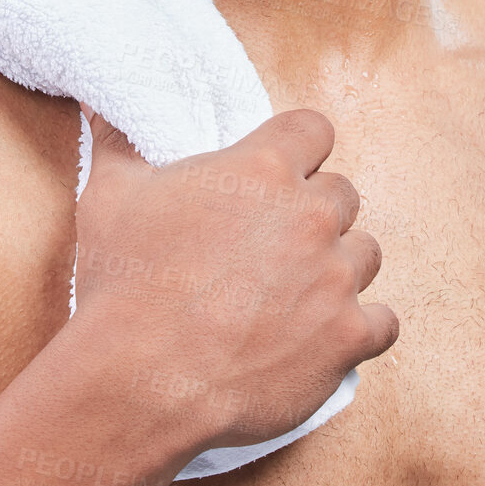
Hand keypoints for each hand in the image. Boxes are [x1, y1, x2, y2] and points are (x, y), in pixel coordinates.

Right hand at [73, 102, 397, 450]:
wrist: (141, 378)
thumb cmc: (126, 282)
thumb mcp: (110, 194)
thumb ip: (116, 140)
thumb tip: (100, 106)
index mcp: (262, 168)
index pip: (315, 129)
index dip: (300, 148)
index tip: (283, 170)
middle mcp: (310, 215)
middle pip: (343, 193)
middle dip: (315, 212)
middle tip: (277, 242)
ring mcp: (335, 277)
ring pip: (367, 254)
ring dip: (339, 267)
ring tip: (300, 291)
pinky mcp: (347, 337)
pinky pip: (384, 322)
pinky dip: (360, 328)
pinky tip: (325, 335)